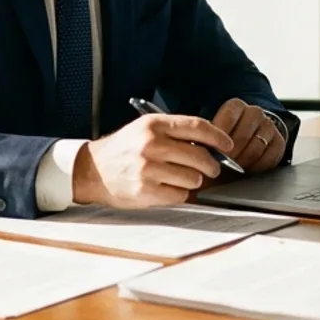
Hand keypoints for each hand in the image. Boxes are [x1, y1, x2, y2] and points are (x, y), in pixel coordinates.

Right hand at [71, 113, 234, 207]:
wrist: (91, 170)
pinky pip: (180, 195)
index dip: (218, 138)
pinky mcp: (145, 190)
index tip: (228, 146)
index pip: (198, 127)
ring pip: (193, 178)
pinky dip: (179, 194)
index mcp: (153, 124)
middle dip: (211, 166)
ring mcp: (147, 168)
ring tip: (181, 179)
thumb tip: (213, 145)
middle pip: (200, 156)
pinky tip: (168, 189)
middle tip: (211, 170)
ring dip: (193, 181)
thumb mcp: (145, 130)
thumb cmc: (124, 150)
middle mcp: (151, 144)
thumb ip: (175, 133)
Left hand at [211, 98, 286, 172]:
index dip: (220, 137)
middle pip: (243, 134)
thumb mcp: (212, 138)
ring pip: (256, 146)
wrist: (246, 146)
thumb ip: (205, 141)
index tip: (214, 152)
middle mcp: (254, 112)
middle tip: (222, 165)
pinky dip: (257, 167)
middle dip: (231, 154)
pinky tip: (248, 171)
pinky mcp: (279, 142)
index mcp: (236, 106)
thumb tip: (197, 151)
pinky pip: (269, 157)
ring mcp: (269, 126)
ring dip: (243, 162)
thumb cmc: (224, 143)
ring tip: (234, 169)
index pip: (228, 117)